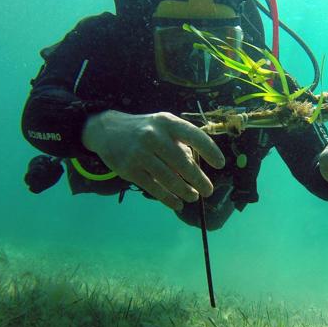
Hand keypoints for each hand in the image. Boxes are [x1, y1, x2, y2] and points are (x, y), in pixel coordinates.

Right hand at [82, 110, 224, 209]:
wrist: (108, 130)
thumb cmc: (145, 130)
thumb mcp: (163, 126)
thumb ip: (181, 143)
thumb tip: (197, 170)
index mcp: (167, 122)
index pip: (194, 136)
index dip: (210, 150)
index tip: (220, 164)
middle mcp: (153, 136)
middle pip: (183, 163)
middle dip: (199, 179)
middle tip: (208, 190)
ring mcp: (140, 153)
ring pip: (169, 178)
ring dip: (185, 191)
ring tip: (194, 196)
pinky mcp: (129, 169)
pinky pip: (154, 188)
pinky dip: (168, 199)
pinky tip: (177, 204)